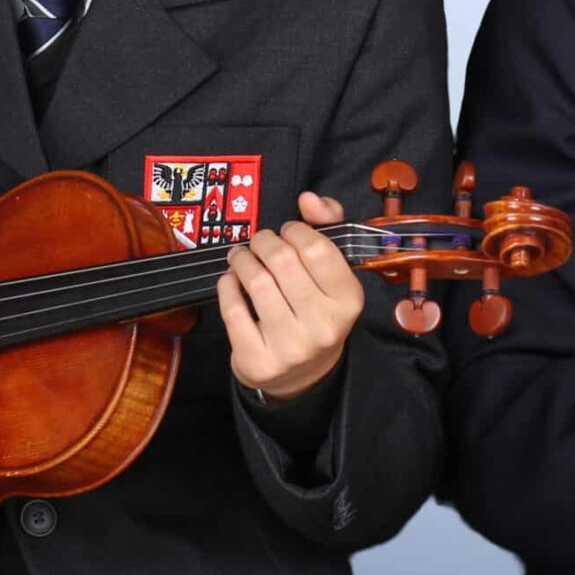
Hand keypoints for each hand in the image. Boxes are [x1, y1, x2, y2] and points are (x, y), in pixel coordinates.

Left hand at [217, 192, 364, 400]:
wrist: (303, 375)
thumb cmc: (317, 312)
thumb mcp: (333, 274)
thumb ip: (327, 227)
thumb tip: (309, 199)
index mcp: (347, 300)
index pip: (316, 249)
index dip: (295, 231)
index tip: (287, 232)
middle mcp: (323, 325)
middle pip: (282, 261)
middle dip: (263, 241)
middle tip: (259, 242)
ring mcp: (289, 347)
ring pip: (255, 282)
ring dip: (241, 259)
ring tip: (241, 256)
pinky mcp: (257, 360)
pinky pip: (232, 309)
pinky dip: (226, 286)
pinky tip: (230, 280)